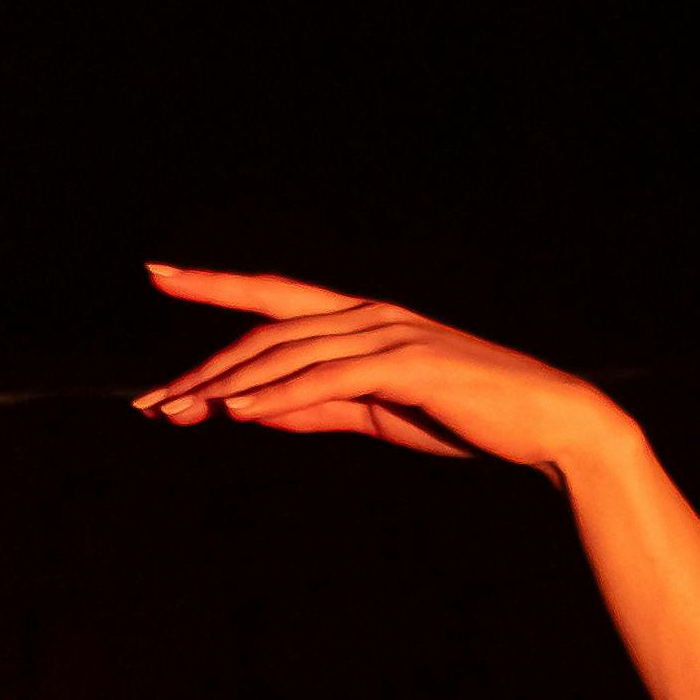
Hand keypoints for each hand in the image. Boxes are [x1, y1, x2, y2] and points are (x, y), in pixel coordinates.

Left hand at [129, 267, 629, 472]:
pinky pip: (330, 380)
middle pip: (267, 330)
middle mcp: (369, 315)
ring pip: (289, 354)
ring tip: (179, 411)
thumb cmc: (465, 419)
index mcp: (360, 318)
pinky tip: (239, 412)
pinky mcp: (409, 366)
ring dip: (229, 385)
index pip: (273, 297)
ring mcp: (390, 335)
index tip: (156, 274)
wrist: (548, 426)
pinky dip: (281, 395)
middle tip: (150, 399)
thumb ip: (317, 408)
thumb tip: (253, 411)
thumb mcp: (376, 415)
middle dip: (204, 364)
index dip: (213, 284)